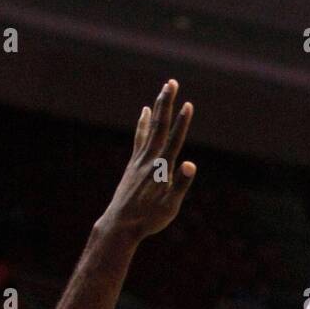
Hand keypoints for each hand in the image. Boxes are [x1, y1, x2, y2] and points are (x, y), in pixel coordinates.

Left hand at [95, 80, 195, 243]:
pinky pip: (140, 137)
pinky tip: (145, 113)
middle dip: (166, 104)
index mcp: (160, 169)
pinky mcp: (133, 164)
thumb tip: (190, 164)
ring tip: (162, 91)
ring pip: (150, 128)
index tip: (188, 104)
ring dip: (158, 109)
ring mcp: (139, 160)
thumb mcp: (169, 207)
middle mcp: (148, 160)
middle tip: (171, 82)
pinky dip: (144, 123)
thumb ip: (180, 184)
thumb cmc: (148, 219)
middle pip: (159, 127)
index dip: (182, 123)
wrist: (119, 226)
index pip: (174, 141)